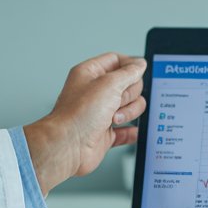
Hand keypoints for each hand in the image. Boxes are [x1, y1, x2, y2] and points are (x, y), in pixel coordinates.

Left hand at [24, 53, 146, 193]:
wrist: (68, 146)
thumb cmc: (78, 114)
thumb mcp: (109, 84)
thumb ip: (129, 72)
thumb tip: (140, 64)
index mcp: (91, 73)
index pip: (117, 60)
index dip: (130, 66)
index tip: (137, 73)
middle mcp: (95, 92)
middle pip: (129, 84)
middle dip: (128, 95)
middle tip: (117, 101)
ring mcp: (101, 112)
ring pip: (130, 107)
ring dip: (128, 113)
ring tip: (114, 119)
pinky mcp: (105, 132)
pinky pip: (126, 130)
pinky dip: (130, 131)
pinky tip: (130, 130)